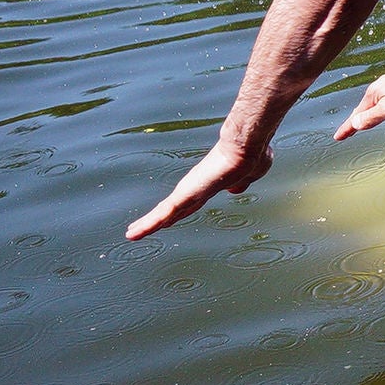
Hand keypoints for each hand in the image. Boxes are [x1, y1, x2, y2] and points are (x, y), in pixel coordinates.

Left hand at [125, 135, 271, 239]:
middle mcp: (196, 188)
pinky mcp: (184, 195)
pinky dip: (148, 225)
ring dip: (148, 224)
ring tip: (132, 234)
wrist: (247, 150)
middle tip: (143, 227)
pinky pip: (162, 214)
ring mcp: (189, 191)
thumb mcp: (251, 175)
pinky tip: (135, 233)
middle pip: (174, 209)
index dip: (181, 211)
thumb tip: (235, 190)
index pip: (192, 203)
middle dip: (160, 220)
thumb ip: (243, 182)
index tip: (172, 217)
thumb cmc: (252, 157)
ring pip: (164, 213)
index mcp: (212, 185)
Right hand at [334, 62, 384, 139]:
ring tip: (365, 121)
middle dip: (356, 120)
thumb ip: (371, 118)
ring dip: (369, 113)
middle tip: (348, 131)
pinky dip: (383, 107)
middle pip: (364, 108)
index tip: (338, 137)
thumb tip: (354, 123)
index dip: (347, 128)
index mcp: (374, 95)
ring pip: (376, 103)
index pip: (356, 116)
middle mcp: (380, 89)